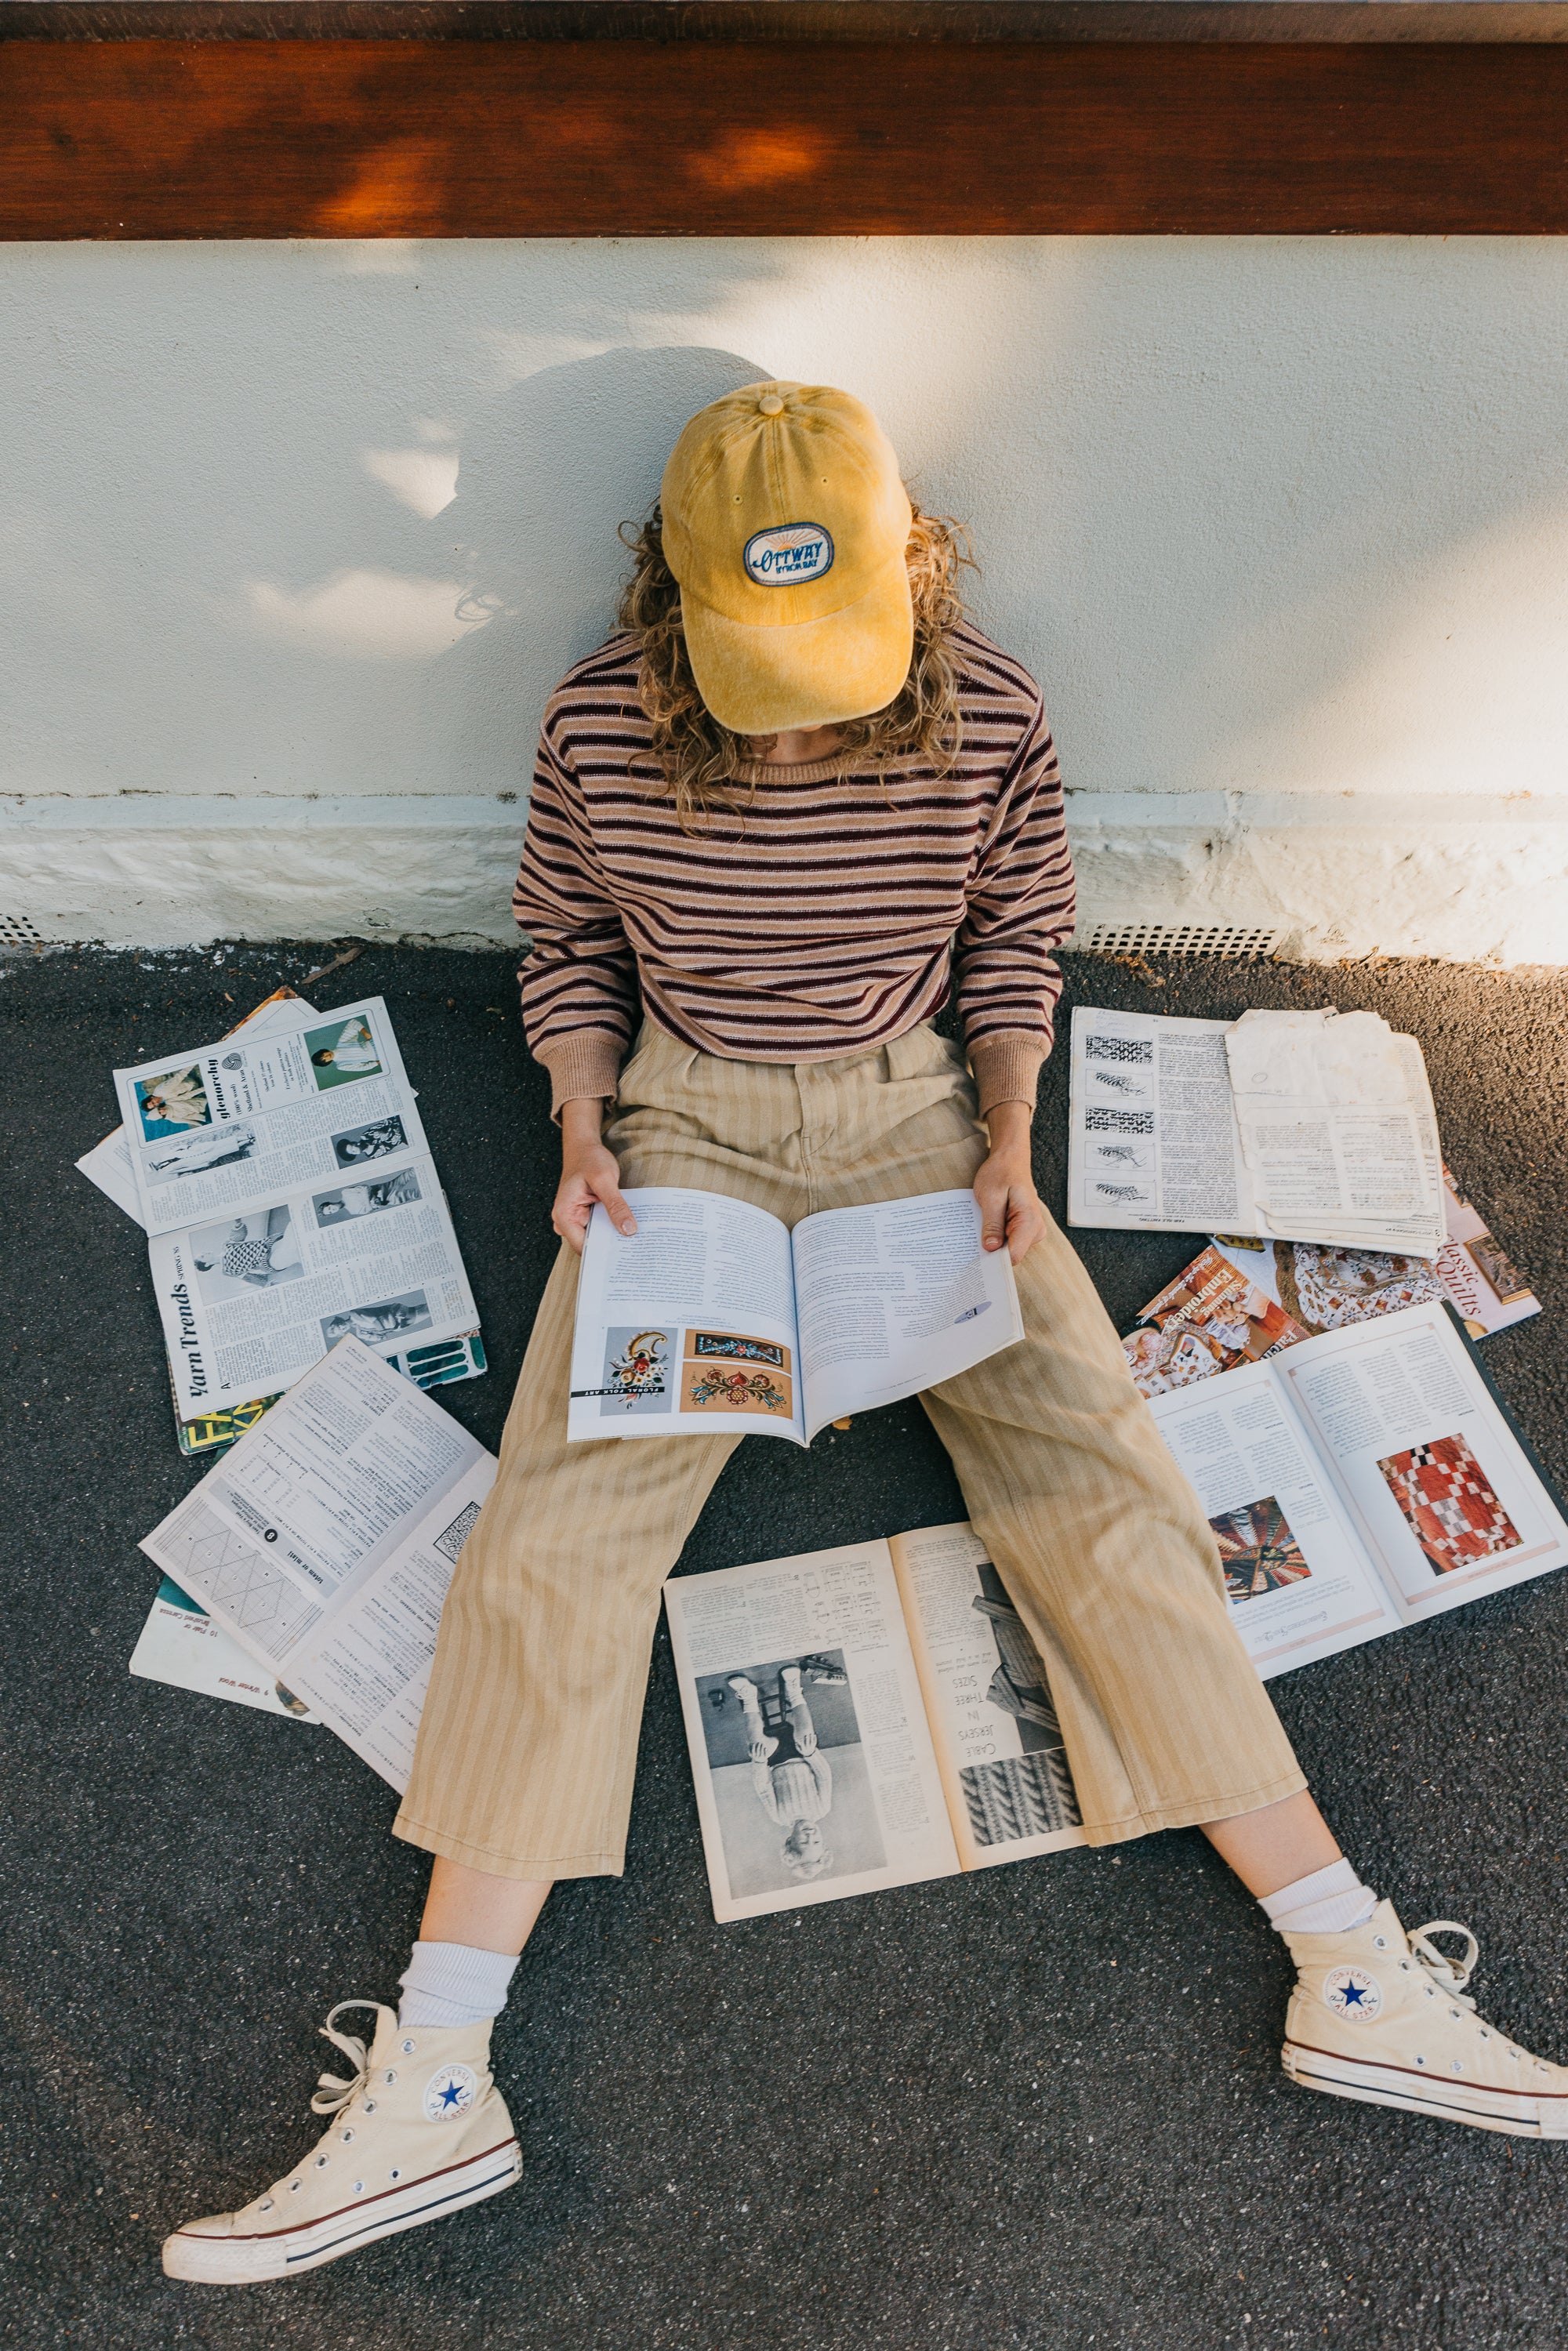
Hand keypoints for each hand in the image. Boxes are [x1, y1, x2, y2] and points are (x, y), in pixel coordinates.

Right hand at [552, 1098, 636, 1253]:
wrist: (584, 1147)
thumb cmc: (589, 1159)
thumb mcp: (604, 1180)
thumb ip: (615, 1206)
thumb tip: (628, 1230)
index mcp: (564, 1215)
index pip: (584, 1247)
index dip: (603, 1254)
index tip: (625, 1258)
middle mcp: (567, 1220)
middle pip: (591, 1244)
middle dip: (612, 1246)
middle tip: (637, 1249)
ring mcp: (576, 1218)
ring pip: (598, 1236)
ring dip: (614, 1235)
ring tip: (636, 1238)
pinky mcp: (586, 1214)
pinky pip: (601, 1226)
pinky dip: (614, 1225)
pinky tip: (629, 1225)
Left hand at [974, 1101, 1045, 1264]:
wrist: (1010, 1158)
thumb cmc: (1001, 1172)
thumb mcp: (990, 1197)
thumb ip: (992, 1224)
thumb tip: (990, 1249)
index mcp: (1029, 1222)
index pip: (1013, 1256)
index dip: (994, 1260)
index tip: (977, 1260)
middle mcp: (1035, 1230)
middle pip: (1011, 1255)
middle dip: (992, 1249)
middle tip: (975, 1237)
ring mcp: (1032, 1230)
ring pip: (1008, 1249)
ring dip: (993, 1241)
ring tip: (982, 1224)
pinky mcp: (1024, 1229)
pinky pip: (1009, 1241)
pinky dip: (996, 1235)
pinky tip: (987, 1224)